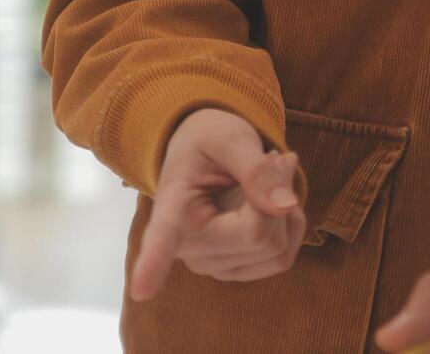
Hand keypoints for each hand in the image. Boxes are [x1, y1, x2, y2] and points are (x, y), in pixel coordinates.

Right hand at [129, 108, 305, 300]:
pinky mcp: (234, 270)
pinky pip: (281, 258)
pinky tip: (274, 202)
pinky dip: (290, 226)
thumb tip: (285, 206)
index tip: (138, 291)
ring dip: (286, 209)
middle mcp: (187, 248)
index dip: (153, 265)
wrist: (205, 153)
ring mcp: (210, 265)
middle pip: (259, 235)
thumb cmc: (209, 141)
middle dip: (277, 193)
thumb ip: (256, 169)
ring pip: (276, 247)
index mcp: (173, 208)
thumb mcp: (229, 138)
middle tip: (270, 160)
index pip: (163, 239)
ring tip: (267, 179)